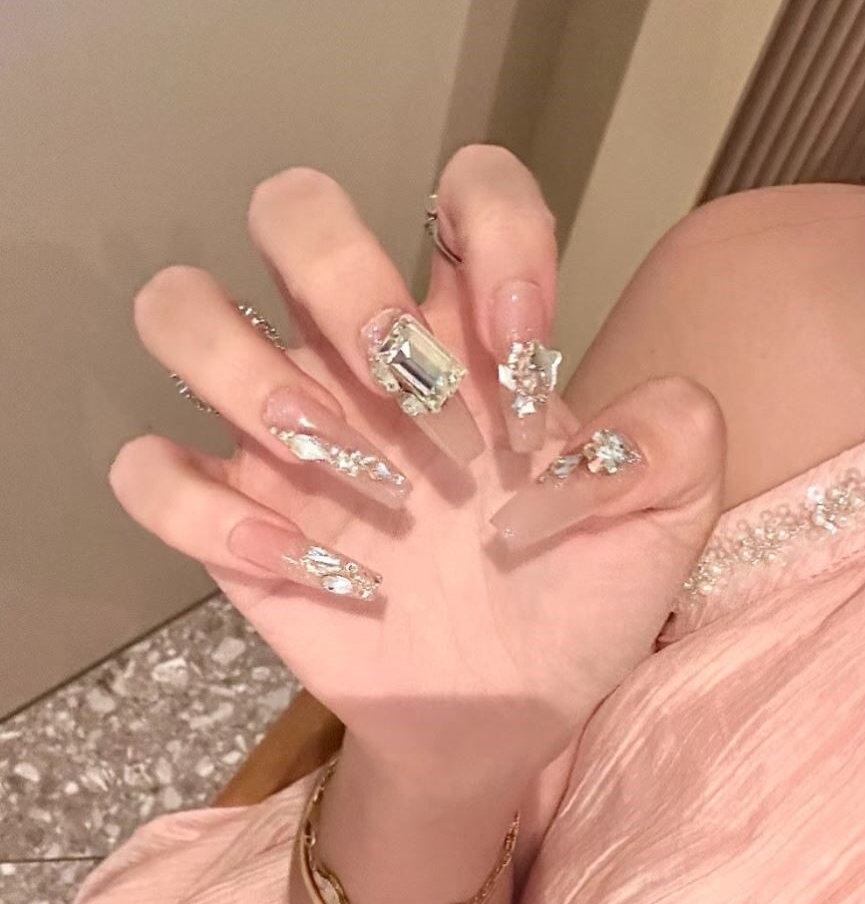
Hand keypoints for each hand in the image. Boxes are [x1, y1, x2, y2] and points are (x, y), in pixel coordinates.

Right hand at [110, 146, 724, 794]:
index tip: (525, 346)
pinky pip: (149, 469)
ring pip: (182, 310)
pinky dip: (204, 507)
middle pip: (293, 210)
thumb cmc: (579, 605)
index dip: (494, 229)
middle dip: (344, 280)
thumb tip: (638, 410)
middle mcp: (365, 358)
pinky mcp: (228, 516)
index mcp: (473, 334)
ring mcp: (285, 431)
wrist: (504, 713)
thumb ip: (676, 447)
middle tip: (413, 395)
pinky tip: (299, 563)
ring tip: (347, 474)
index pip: (467, 190)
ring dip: (253, 378)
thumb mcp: (658, 529)